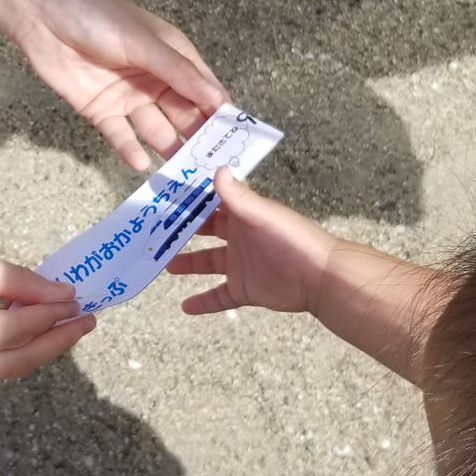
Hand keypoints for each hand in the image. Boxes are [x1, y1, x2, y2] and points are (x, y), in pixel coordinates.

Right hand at [0, 216, 93, 383]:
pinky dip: (5, 348)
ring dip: (33, 347)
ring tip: (65, 325)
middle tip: (86, 321)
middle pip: (11, 362)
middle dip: (53, 342)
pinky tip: (26, 329)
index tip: (81, 298)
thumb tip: (59, 296)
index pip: (14, 329)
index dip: (52, 314)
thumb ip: (15, 282)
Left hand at [13, 0, 228, 171]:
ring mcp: (129, 97)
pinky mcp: (101, 111)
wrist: (41, 16)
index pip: (205, 91)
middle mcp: (156, 80)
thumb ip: (178, 73)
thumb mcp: (143, 42)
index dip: (220, 115)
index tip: (236, 143)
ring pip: (155, 130)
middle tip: (213, 169)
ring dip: (168, 150)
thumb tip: (219, 100)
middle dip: (197, 140)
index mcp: (173, 57)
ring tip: (183, 177)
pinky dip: (130, 151)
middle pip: (183, 115)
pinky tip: (142, 166)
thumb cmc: (97, 18)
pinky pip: (120, 136)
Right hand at [166, 169, 339, 315]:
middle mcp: (239, 238)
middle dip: (183, 231)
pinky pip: (219, 296)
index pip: (211, 203)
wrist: (320, 277)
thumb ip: (238, 196)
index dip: (189, 200)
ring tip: (164, 265)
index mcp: (243, 215)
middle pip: (205, 233)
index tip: (164, 195)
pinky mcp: (244, 290)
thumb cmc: (293, 240)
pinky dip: (203, 302)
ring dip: (188, 264)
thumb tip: (217, 168)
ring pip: (208, 263)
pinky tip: (185, 306)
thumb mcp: (262, 215)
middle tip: (155, 231)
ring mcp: (240, 265)